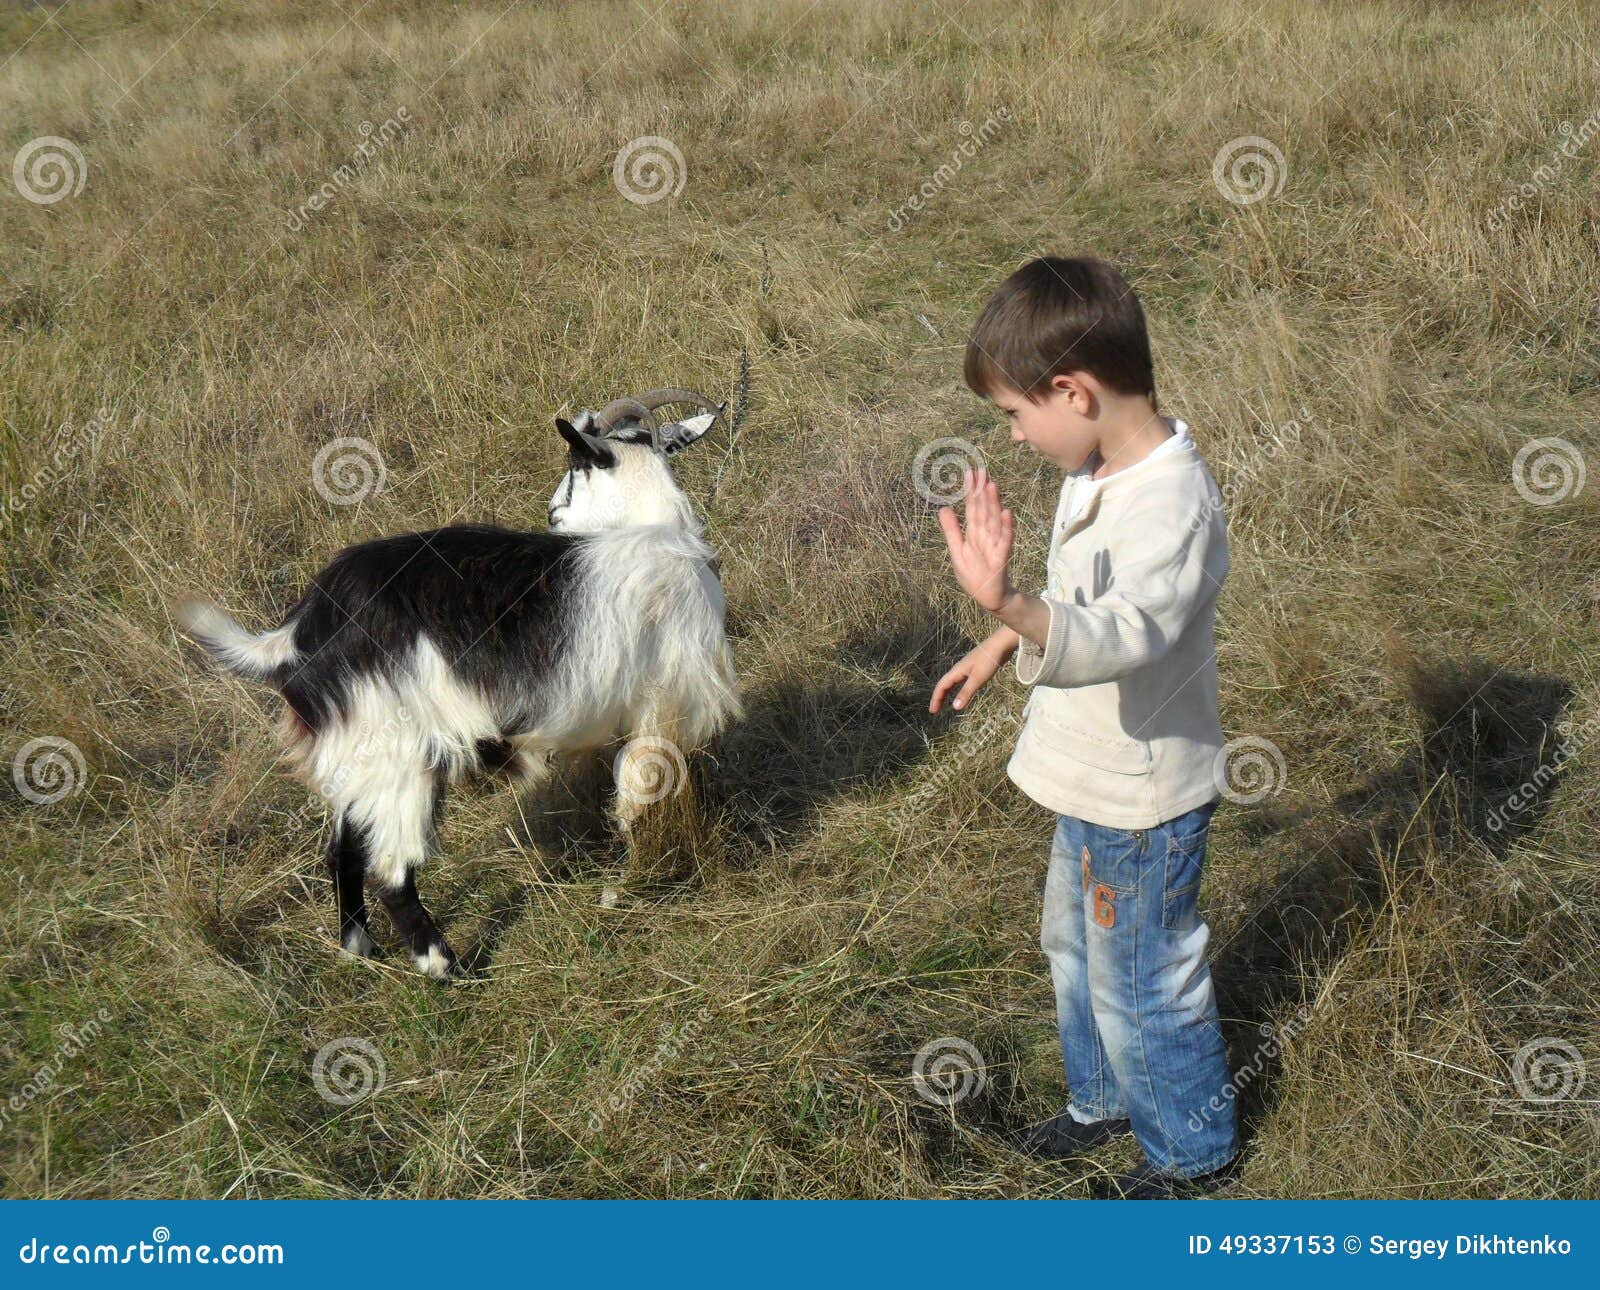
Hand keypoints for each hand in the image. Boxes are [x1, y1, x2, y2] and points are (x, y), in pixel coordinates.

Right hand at [930, 642, 1003, 713]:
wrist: (1001, 644)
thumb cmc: (989, 660)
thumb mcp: (977, 678)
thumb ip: (966, 692)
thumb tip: (955, 707)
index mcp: (957, 671)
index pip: (941, 686)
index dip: (936, 699)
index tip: (932, 711)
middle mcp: (959, 669)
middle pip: (945, 684)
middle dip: (939, 697)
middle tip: (935, 710)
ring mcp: (967, 668)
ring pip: (953, 682)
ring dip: (947, 693)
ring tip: (944, 703)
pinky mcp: (975, 669)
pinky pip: (961, 681)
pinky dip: (958, 689)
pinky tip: (963, 692)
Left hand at [938, 467, 1014, 614]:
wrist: (988, 596)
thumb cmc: (972, 573)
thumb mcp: (956, 551)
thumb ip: (951, 530)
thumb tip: (943, 508)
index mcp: (973, 533)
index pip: (972, 508)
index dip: (970, 491)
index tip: (970, 473)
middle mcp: (985, 535)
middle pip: (983, 510)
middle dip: (982, 491)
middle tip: (981, 471)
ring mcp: (994, 544)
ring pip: (993, 521)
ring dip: (993, 504)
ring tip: (991, 486)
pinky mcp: (1001, 557)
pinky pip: (1004, 540)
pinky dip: (1006, 528)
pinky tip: (1007, 514)